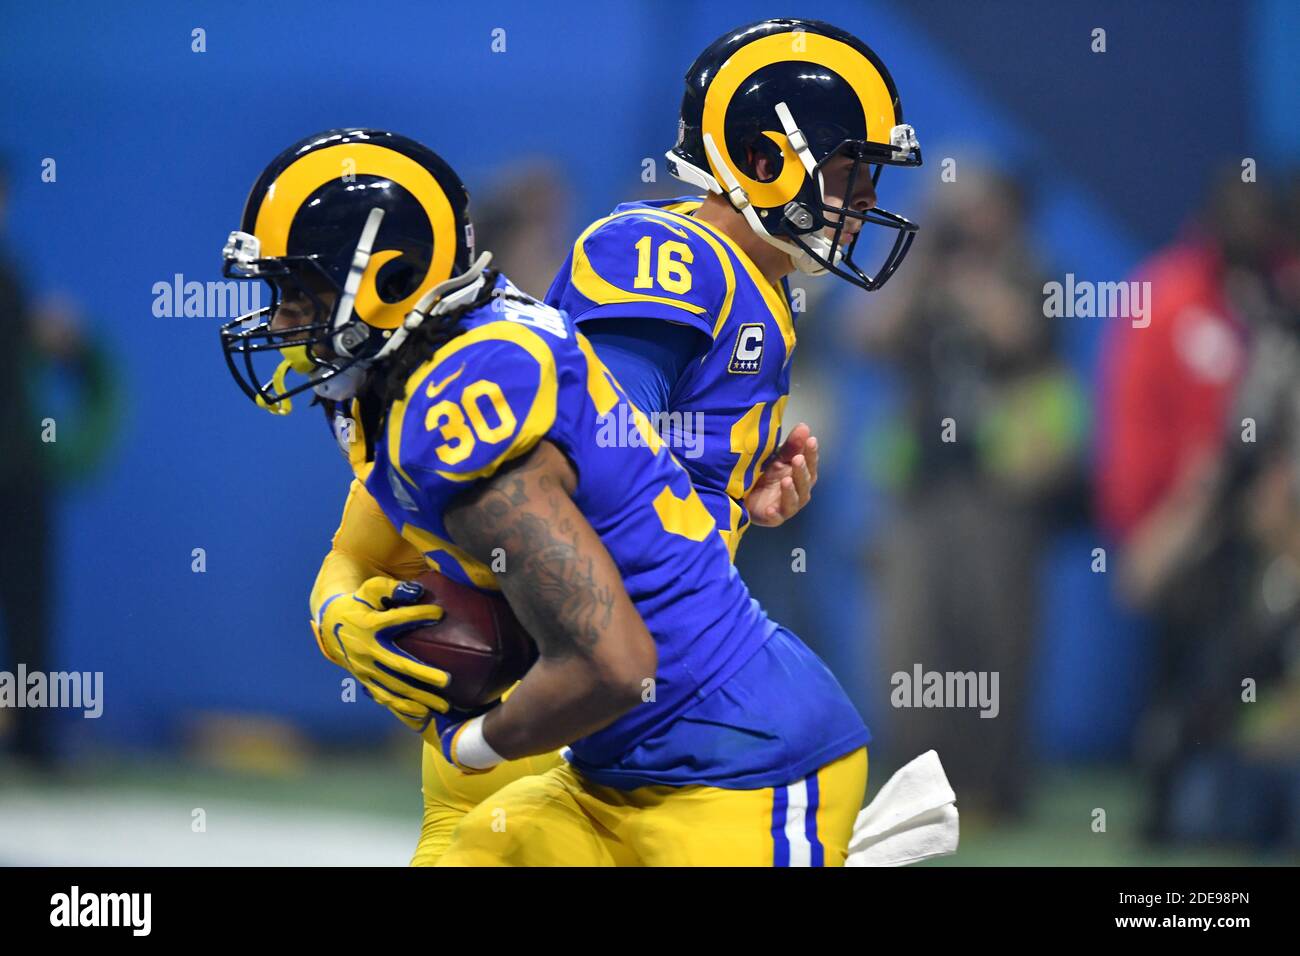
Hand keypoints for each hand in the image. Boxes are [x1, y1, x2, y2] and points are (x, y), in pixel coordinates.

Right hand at [312, 576, 451, 730]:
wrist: (332, 625)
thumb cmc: (360, 604)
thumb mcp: (370, 589)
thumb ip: (391, 588)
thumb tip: (417, 590)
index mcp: (368, 625)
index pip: (395, 620)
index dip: (417, 615)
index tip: (439, 613)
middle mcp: (366, 650)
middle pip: (397, 665)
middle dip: (423, 674)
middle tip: (447, 681)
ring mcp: (365, 669)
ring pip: (394, 687)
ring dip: (419, 697)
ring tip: (444, 705)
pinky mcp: (365, 680)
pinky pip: (385, 697)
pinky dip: (403, 707)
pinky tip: (424, 713)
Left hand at [744, 422, 818, 526]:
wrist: (745, 495)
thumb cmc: (767, 475)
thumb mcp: (777, 458)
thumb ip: (791, 446)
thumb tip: (805, 427)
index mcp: (802, 475)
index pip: (810, 463)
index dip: (811, 453)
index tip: (811, 440)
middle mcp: (799, 492)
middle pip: (805, 482)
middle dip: (801, 471)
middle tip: (797, 459)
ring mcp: (787, 506)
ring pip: (794, 500)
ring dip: (791, 491)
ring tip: (786, 480)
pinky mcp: (773, 518)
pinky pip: (776, 517)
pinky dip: (774, 513)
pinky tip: (770, 508)